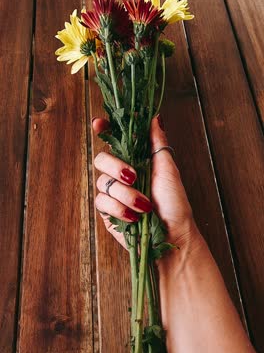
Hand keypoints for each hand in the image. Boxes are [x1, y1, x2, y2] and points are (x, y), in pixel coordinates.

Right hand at [93, 114, 200, 253]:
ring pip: (102, 182)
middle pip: (101, 159)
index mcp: (137, 160)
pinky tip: (133, 216)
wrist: (171, 237)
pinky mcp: (108, 212)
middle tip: (133, 176)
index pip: (115, 140)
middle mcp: (122, 174)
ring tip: (143, 206)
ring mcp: (114, 193)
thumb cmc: (175, 204)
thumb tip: (154, 116)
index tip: (99, 123)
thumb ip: (157, 142)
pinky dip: (119, 208)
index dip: (104, 129)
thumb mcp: (168, 169)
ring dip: (125, 194)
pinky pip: (102, 202)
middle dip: (116, 166)